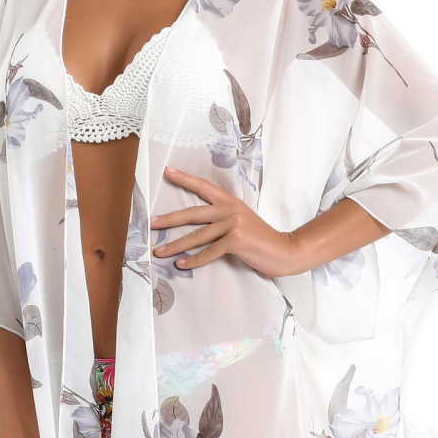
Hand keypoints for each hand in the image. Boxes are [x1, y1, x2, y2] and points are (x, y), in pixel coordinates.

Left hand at [150, 165, 300, 278]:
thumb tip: (197, 227)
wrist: (285, 250)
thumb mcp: (241, 222)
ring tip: (160, 251)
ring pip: (197, 236)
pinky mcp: (236, 241)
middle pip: (193, 213)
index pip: (203, 187)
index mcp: (230, 202)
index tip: (167, 172)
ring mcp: (233, 224)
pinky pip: (209, 252)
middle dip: (169, 219)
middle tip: (151, 223)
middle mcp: (230, 210)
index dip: (185, 179)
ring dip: (176, 245)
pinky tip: (181, 265)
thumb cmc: (260, 239)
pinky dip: (193, 260)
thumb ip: (222, 220)